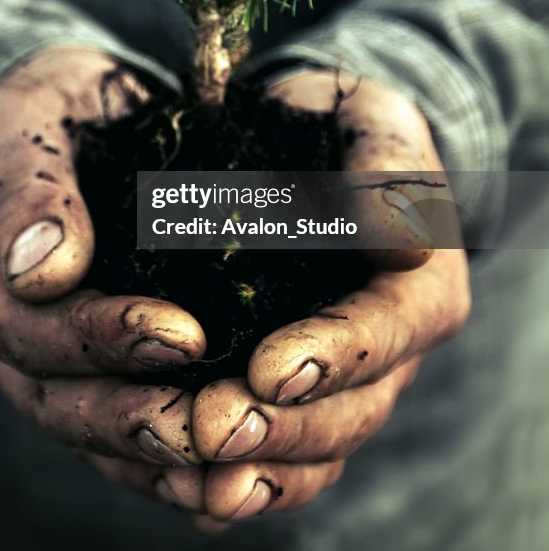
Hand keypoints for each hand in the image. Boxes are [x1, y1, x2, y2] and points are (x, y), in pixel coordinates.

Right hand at [0, 47, 205, 480]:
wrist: (72, 110)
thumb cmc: (50, 104)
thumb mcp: (29, 115)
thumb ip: (28, 183)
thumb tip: (42, 272)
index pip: (22, 327)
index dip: (97, 338)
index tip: (181, 332)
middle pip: (51, 398)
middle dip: (129, 411)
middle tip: (206, 418)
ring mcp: (41, 354)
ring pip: (86, 427)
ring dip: (150, 452)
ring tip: (220, 461)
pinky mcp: (89, 362)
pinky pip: (116, 424)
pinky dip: (161, 456)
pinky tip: (220, 466)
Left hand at [189, 70, 470, 524]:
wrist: (310, 154)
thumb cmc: (342, 127)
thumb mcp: (371, 118)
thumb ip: (386, 163)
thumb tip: (396, 232)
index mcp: (422, 285)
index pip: (387, 330)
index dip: (332, 354)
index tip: (267, 368)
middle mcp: (391, 350)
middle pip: (351, 410)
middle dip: (283, 425)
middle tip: (211, 426)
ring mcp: (344, 383)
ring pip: (316, 449)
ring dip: (258, 470)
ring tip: (196, 473)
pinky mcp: (297, 398)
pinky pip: (282, 459)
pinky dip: (241, 481)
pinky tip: (188, 492)